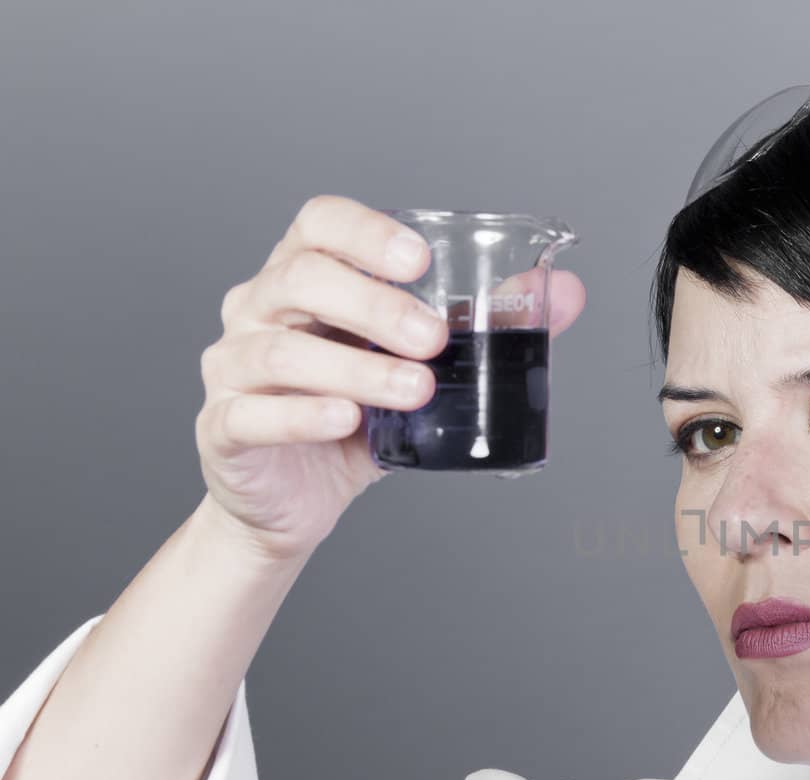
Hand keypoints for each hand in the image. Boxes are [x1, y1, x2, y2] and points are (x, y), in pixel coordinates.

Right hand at [195, 194, 586, 562]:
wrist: (294, 502)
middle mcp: (258, 310)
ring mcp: (232, 367)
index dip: (366, 232)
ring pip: (281, 351)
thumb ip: (483, 327)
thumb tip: (564, 294)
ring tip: (416, 390)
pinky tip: (346, 421)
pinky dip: (303, 416)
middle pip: (301, 278)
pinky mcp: (223, 427)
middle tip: (434, 341)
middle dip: (374, 305)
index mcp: (304, 278)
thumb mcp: (422, 369)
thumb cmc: (355, 420)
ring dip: (356, 368)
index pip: (319, 224)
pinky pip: (252, 414)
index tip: (420, 260)